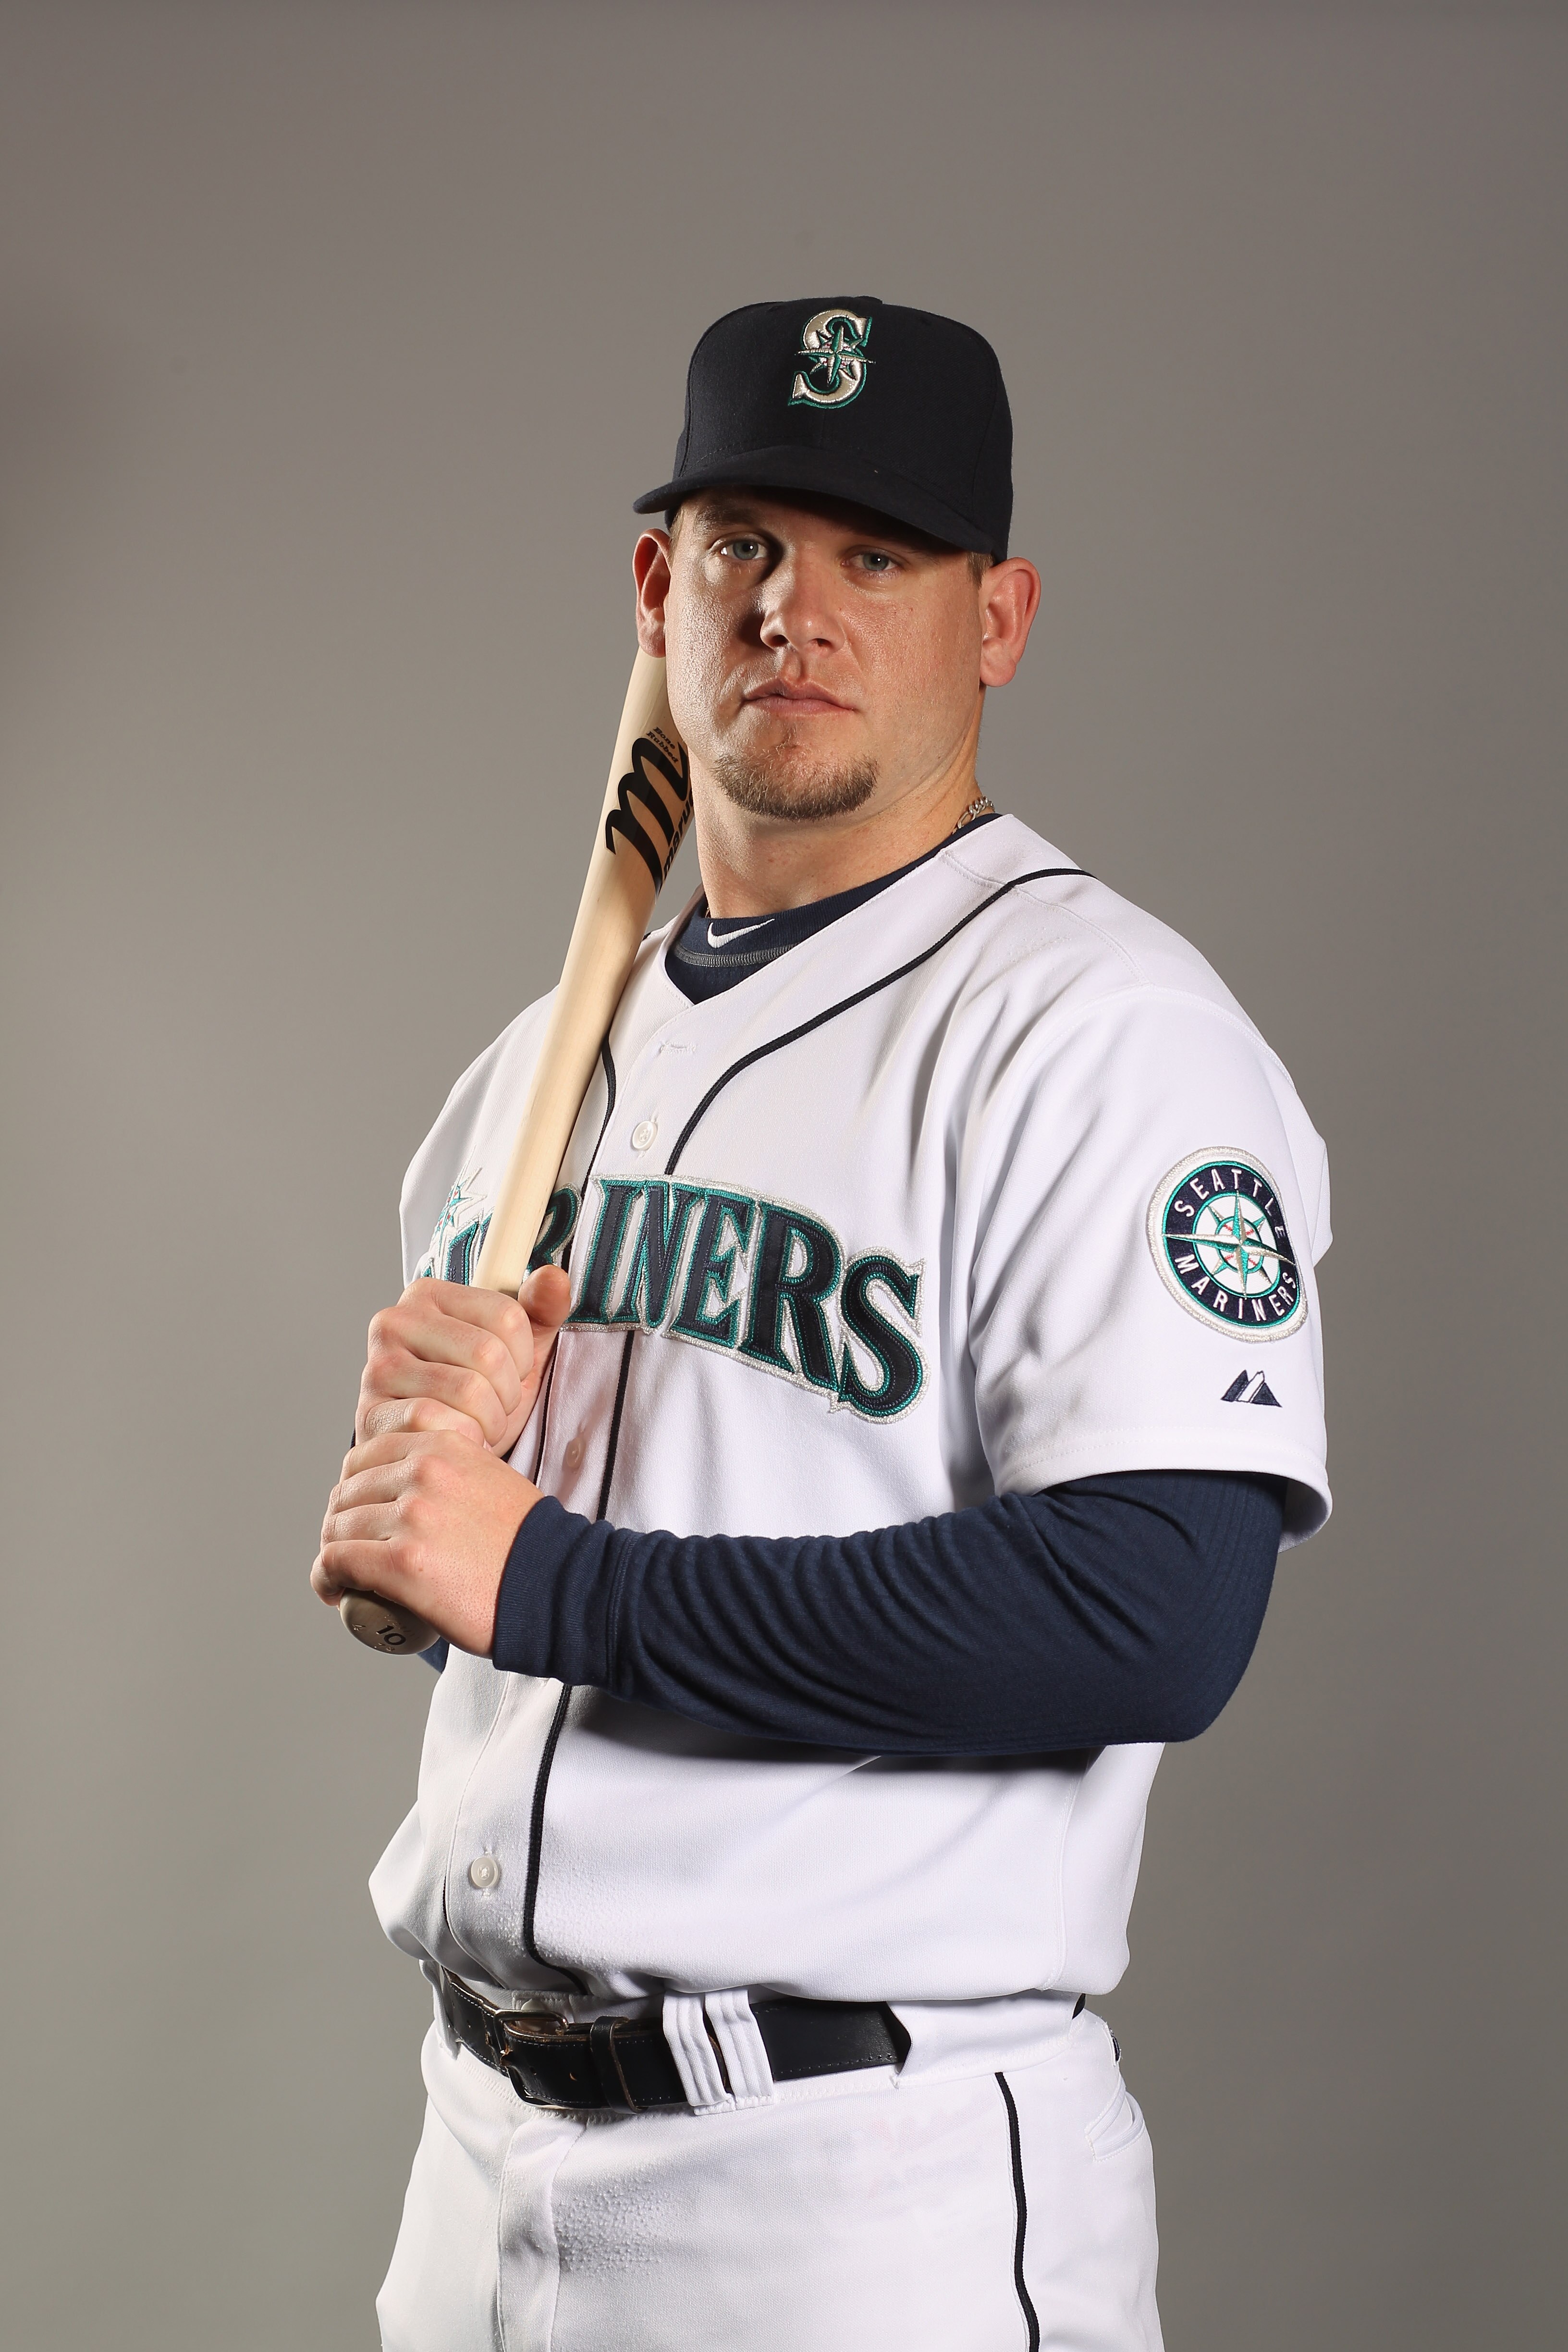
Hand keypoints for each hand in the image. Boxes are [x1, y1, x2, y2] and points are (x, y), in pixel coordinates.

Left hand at [312, 1428, 543, 1653]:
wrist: (560, 1585)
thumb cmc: (528, 1544)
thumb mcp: (491, 1479)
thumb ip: (456, 1469)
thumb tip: (418, 1486)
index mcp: (443, 1444)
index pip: (365, 1455)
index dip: (353, 1488)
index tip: (359, 1516)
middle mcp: (424, 1471)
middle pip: (347, 1491)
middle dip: (340, 1522)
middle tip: (348, 1552)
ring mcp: (412, 1516)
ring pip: (336, 1526)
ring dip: (331, 1552)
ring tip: (341, 1576)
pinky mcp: (402, 1562)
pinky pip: (336, 1561)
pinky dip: (325, 1577)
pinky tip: (332, 1590)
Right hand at [356, 1266, 572, 1456]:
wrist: (439, 1448)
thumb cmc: (479, 1393)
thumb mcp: (517, 1349)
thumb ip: (540, 1310)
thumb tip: (552, 1278)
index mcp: (427, 1294)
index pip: (506, 1315)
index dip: (524, 1356)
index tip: (511, 1371)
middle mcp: (393, 1322)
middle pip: (487, 1353)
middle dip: (507, 1393)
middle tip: (496, 1406)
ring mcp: (377, 1368)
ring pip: (467, 1390)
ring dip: (489, 1421)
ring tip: (480, 1424)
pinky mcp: (371, 1414)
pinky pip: (437, 1423)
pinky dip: (462, 1440)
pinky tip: (458, 1441)